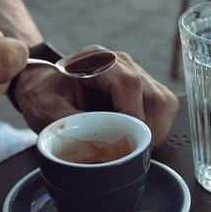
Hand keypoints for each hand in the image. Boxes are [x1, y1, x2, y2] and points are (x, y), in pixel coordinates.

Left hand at [14, 46, 178, 147]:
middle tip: (128, 152)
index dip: (133, 117)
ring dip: (155, 132)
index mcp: (98, 60)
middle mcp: (123, 64)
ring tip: (133, 147)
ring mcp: (139, 75)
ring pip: (165, 104)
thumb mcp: (46, 110)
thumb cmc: (45, 94)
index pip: (130, 85)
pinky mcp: (147, 90)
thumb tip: (97, 150)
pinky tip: (137, 138)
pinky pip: (164, 110)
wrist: (45, 86)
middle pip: (155, 97)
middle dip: (147, 131)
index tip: (126, 141)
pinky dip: (156, 129)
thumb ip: (70, 126)